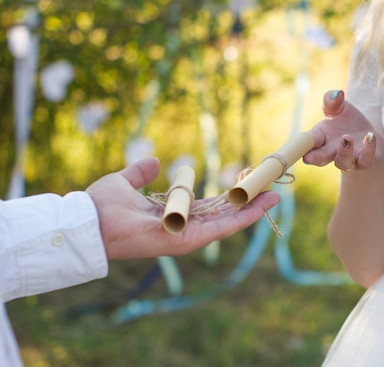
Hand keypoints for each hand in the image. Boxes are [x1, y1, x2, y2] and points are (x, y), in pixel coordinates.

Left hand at [86, 157, 279, 259]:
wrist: (89, 221)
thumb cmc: (102, 206)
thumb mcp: (125, 182)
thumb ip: (140, 173)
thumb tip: (154, 161)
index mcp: (174, 215)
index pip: (210, 207)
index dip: (230, 196)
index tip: (248, 184)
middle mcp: (185, 227)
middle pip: (225, 214)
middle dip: (250, 202)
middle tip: (273, 189)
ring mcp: (188, 235)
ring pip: (229, 222)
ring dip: (253, 209)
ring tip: (275, 196)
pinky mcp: (187, 240)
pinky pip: (221, 229)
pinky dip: (242, 218)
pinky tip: (260, 207)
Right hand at [304, 90, 383, 171]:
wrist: (370, 137)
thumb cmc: (349, 123)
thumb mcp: (340, 108)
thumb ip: (332, 100)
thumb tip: (336, 94)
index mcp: (321, 138)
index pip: (309, 143)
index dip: (302, 147)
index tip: (297, 148)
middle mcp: (332, 152)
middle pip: (321, 159)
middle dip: (316, 158)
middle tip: (310, 157)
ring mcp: (349, 159)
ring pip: (343, 163)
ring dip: (343, 153)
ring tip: (346, 138)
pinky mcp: (367, 161)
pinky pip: (366, 160)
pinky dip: (368, 150)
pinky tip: (370, 136)